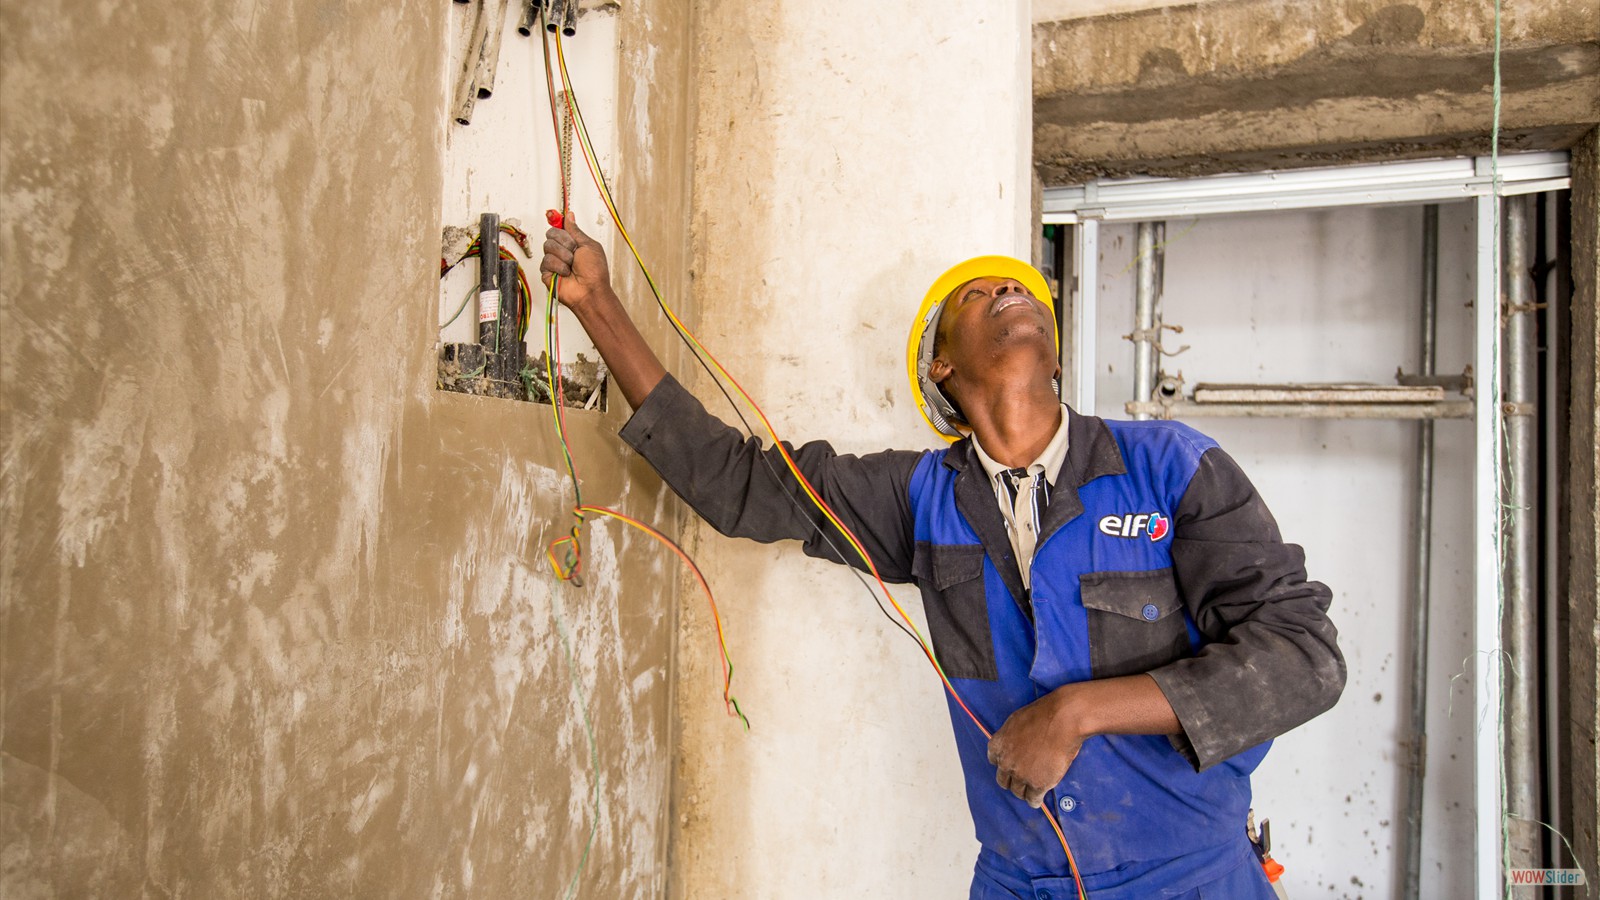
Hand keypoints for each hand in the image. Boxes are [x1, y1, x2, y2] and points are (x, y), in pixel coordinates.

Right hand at [539, 214, 611, 309]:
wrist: (591, 290)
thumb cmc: (595, 271)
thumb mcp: (588, 245)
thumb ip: (575, 230)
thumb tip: (569, 216)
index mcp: (572, 243)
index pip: (558, 227)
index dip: (556, 222)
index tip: (553, 216)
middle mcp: (561, 251)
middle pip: (551, 234)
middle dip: (564, 241)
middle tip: (574, 251)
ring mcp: (553, 262)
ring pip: (548, 246)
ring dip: (564, 256)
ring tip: (572, 266)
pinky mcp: (546, 273)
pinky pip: (546, 261)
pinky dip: (559, 267)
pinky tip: (566, 273)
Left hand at [987, 687, 1085, 808]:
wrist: (1062, 720)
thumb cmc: (1043, 715)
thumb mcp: (1016, 721)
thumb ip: (1011, 737)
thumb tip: (1015, 744)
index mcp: (998, 745)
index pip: (994, 760)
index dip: (1004, 763)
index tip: (1010, 766)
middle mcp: (1005, 762)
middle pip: (1003, 780)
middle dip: (1011, 780)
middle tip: (1020, 781)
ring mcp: (1020, 775)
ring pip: (1017, 791)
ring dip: (1023, 791)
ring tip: (1030, 793)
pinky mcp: (1037, 784)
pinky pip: (1033, 799)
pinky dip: (1035, 800)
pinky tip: (1037, 800)